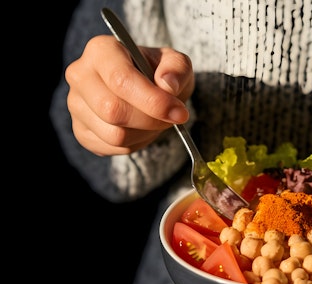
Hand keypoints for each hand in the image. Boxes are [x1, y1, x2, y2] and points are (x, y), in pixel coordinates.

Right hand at [65, 35, 194, 154]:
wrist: (147, 90)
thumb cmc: (159, 73)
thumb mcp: (176, 63)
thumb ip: (177, 68)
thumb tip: (168, 84)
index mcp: (101, 50)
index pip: (121, 80)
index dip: (154, 102)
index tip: (179, 112)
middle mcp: (80, 75)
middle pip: (113, 111)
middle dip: (151, 120)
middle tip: (171, 118)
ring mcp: (76, 104)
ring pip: (114, 134)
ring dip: (144, 133)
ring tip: (154, 120)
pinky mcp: (81, 130)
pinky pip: (111, 148)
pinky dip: (134, 144)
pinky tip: (140, 129)